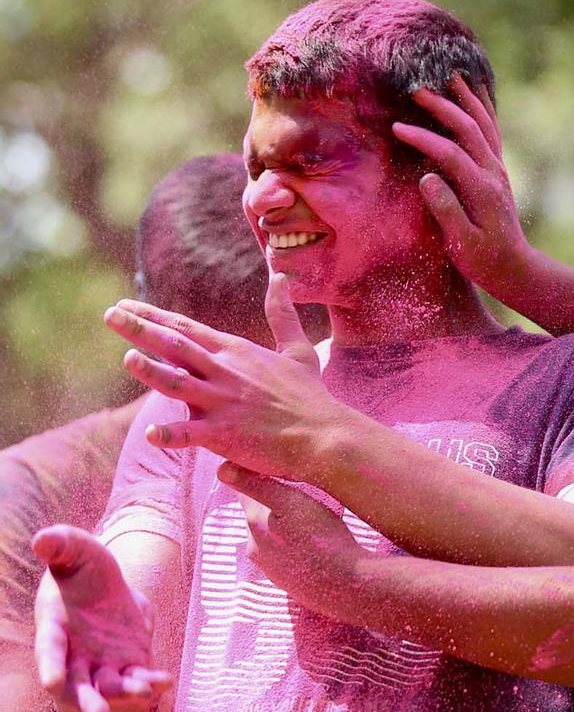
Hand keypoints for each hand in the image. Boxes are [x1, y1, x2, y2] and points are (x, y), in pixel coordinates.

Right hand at [31, 526, 170, 711]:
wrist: (106, 586)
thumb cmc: (82, 568)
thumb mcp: (75, 550)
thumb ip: (60, 545)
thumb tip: (42, 538)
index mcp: (54, 628)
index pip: (49, 650)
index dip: (50, 665)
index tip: (52, 682)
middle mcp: (73, 654)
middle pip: (75, 685)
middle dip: (86, 700)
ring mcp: (99, 662)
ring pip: (107, 686)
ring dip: (123, 694)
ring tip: (143, 693)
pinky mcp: (125, 663)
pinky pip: (136, 677)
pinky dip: (150, 681)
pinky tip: (166, 681)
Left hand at [104, 273, 346, 480]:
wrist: (326, 434)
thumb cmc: (310, 396)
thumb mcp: (296, 349)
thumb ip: (282, 314)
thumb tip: (281, 277)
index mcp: (236, 353)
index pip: (187, 329)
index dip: (153, 316)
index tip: (125, 304)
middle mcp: (226, 372)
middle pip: (176, 347)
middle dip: (140, 330)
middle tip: (110, 314)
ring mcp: (225, 403)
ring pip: (179, 384)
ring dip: (152, 372)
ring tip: (126, 358)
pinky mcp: (228, 434)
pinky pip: (193, 434)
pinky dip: (172, 434)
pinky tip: (151, 434)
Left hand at [218, 462, 363, 609]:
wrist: (345, 585)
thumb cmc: (321, 537)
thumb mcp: (291, 502)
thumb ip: (257, 485)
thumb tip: (222, 468)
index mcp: (253, 524)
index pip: (245, 493)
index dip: (256, 478)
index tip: (270, 469)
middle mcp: (254, 547)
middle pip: (260, 516)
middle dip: (275, 505)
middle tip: (301, 496)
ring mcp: (270, 569)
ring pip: (273, 537)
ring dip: (287, 528)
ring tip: (312, 523)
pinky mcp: (286, 582)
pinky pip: (286, 557)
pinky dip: (296, 548)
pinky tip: (315, 547)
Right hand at [392, 72, 532, 286]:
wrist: (513, 266)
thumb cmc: (483, 261)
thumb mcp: (462, 245)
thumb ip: (446, 211)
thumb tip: (426, 179)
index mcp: (482, 190)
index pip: (451, 154)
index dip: (424, 139)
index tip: (397, 128)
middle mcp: (493, 173)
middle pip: (469, 128)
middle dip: (442, 106)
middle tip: (416, 89)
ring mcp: (497, 168)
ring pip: (484, 123)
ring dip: (466, 98)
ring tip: (448, 75)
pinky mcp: (497, 169)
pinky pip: (492, 130)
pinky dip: (483, 108)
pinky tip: (474, 93)